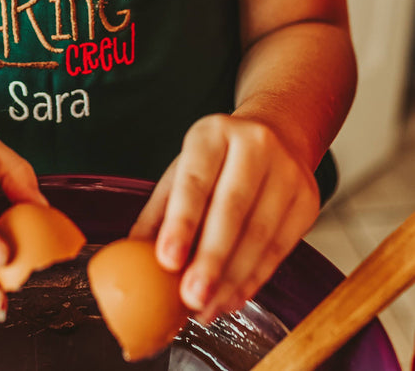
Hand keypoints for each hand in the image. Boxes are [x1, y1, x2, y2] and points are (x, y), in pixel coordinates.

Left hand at [130, 113, 319, 322]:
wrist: (277, 132)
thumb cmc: (220, 158)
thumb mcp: (184, 169)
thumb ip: (160, 210)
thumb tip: (133, 255)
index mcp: (213, 133)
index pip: (195, 179)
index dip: (181, 222)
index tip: (166, 260)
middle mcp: (254, 145)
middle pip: (233, 208)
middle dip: (211, 259)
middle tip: (190, 299)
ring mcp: (287, 171)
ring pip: (260, 235)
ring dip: (232, 280)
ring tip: (206, 309)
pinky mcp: (308, 200)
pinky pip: (280, 249)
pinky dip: (254, 280)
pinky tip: (232, 298)